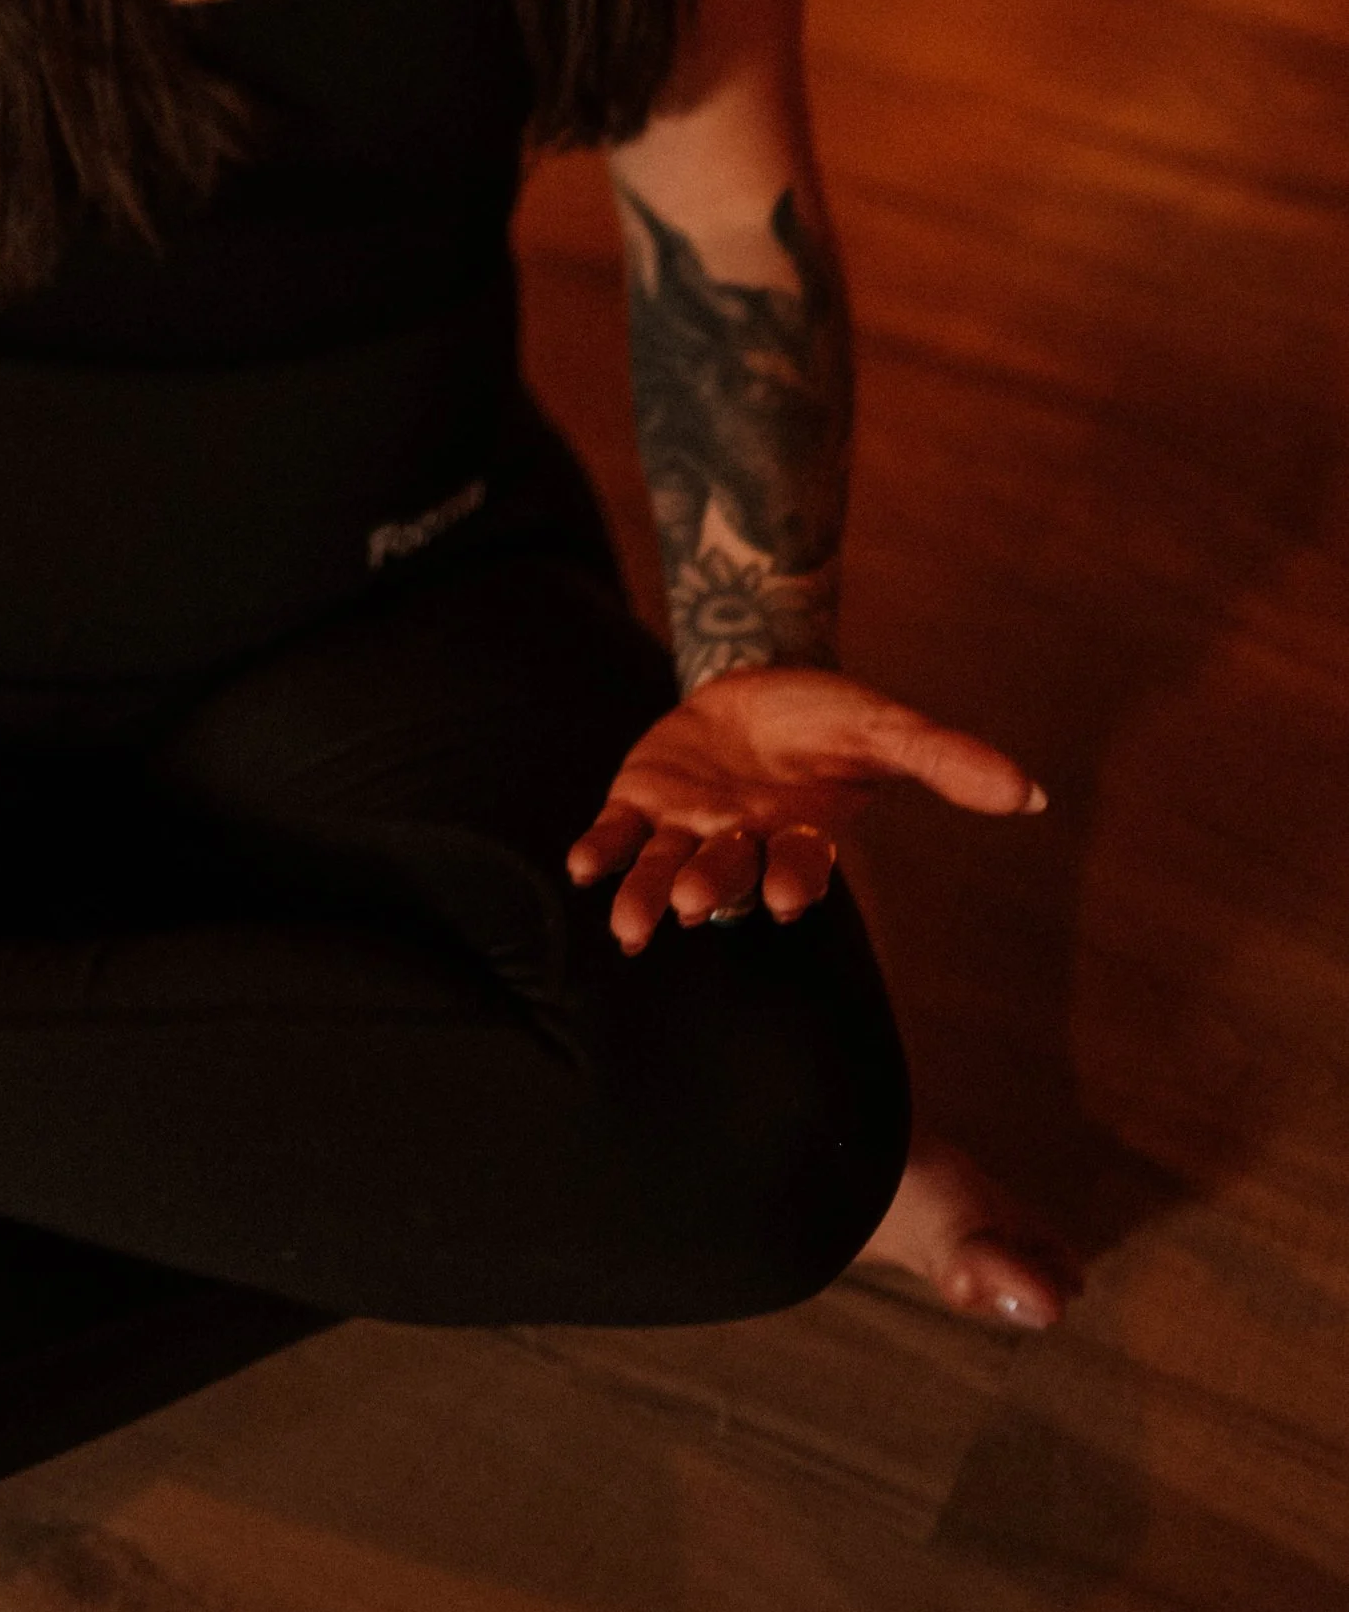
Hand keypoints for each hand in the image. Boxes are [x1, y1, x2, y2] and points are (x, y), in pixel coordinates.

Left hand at [566, 666, 1044, 952]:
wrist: (754, 684)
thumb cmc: (827, 718)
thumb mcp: (884, 726)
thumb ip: (946, 758)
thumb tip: (1032, 792)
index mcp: (802, 836)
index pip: (799, 865)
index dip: (793, 877)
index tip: (789, 892)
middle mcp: (742, 846)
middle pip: (726, 875)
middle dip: (713, 887)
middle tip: (700, 903)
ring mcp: (688, 829)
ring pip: (665, 871)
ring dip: (649, 895)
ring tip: (632, 927)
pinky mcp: (640, 803)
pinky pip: (616, 837)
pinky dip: (599, 852)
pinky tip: (580, 867)